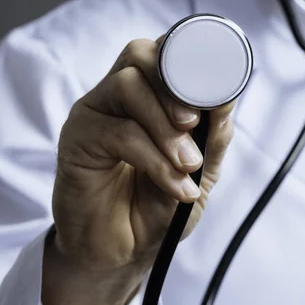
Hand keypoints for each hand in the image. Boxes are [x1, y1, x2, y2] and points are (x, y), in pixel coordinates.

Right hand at [42, 38, 234, 304]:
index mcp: (151, 94)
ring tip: (188, 165)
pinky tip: (174, 184)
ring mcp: (96, 113)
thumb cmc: (162, 205)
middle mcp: (120, 95)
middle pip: (142, 55)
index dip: (191, 61)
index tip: (217, 92)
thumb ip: (213, 134)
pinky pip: (117, 132)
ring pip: (128, 86)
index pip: (166, 52)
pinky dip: (153, 157)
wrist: (128, 251)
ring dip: (165, 126)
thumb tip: (228, 95)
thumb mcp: (202, 170)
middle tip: (194, 126)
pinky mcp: (77, 139)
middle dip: (177, 88)